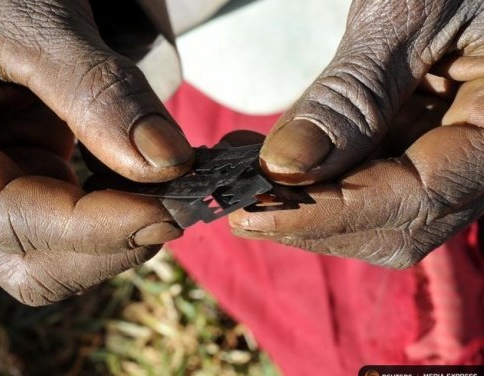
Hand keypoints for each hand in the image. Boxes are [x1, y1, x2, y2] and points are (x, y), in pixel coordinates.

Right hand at [0, 0, 192, 304]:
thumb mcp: (41, 21)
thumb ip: (102, 94)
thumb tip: (168, 164)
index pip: (7, 219)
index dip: (96, 228)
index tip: (168, 211)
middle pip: (27, 264)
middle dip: (108, 245)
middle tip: (177, 204)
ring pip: (49, 262)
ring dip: (114, 241)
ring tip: (162, 192)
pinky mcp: (4, 194)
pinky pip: (61, 237)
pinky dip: (108, 223)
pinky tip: (139, 188)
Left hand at [231, 1, 483, 267]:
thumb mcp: (404, 12)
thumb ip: (351, 95)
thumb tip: (284, 167)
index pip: (418, 198)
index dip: (329, 214)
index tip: (251, 214)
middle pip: (399, 222)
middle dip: (313, 221)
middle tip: (236, 205)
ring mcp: (456, 148)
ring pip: (381, 210)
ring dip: (308, 204)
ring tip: (243, 180)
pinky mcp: (426, 136)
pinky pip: (374, 176)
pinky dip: (320, 177)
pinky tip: (271, 160)